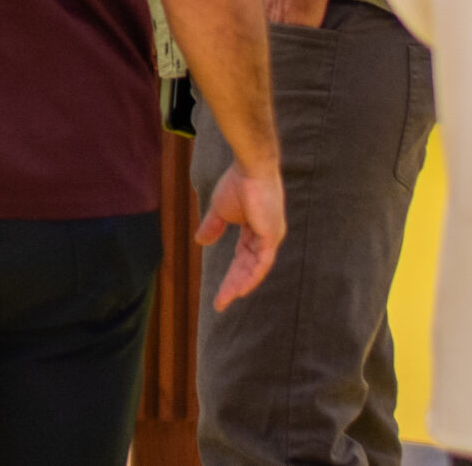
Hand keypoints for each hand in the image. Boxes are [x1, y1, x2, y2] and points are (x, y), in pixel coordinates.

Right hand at [196, 161, 285, 308]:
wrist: (249, 168)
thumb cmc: (237, 183)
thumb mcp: (220, 211)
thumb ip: (213, 227)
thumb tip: (200, 242)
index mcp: (256, 231)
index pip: (243, 258)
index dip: (232, 274)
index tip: (220, 292)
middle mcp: (267, 237)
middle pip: (249, 267)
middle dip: (234, 285)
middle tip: (220, 303)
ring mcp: (271, 237)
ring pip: (255, 269)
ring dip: (239, 285)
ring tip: (225, 299)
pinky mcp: (272, 236)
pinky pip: (262, 263)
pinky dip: (251, 277)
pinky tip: (240, 290)